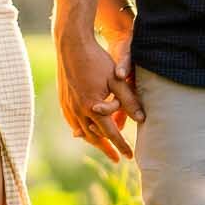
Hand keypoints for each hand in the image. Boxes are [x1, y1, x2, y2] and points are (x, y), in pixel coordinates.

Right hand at [57, 26, 144, 163]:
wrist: (71, 46)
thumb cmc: (98, 60)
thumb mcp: (117, 80)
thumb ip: (129, 100)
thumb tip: (142, 119)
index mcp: (93, 107)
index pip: (111, 133)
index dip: (122, 145)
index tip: (130, 156)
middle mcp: (79, 110)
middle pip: (94, 137)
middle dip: (106, 148)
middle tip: (117, 158)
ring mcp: (68, 107)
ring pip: (82, 132)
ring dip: (93, 141)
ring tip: (103, 148)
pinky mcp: (63, 101)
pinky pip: (72, 122)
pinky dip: (81, 130)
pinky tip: (84, 132)